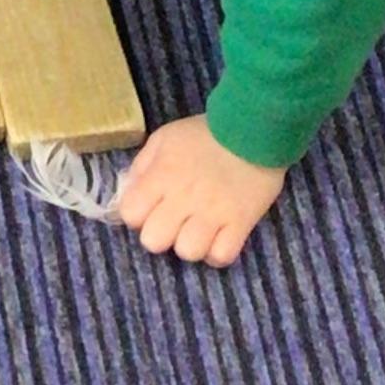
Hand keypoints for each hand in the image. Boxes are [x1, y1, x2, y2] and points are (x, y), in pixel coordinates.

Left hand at [115, 114, 285, 268]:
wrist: (255, 128)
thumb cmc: (205, 133)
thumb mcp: (164, 138)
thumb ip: (142, 166)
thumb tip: (129, 193)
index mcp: (162, 174)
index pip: (130, 214)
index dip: (136, 214)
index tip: (149, 208)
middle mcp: (184, 198)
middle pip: (154, 241)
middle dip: (159, 234)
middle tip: (173, 222)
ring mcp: (213, 213)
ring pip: (188, 252)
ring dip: (190, 244)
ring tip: (197, 230)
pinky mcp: (241, 223)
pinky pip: (221, 256)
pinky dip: (217, 252)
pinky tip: (217, 237)